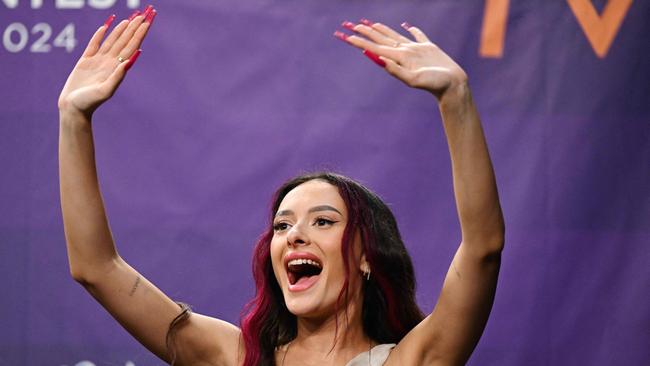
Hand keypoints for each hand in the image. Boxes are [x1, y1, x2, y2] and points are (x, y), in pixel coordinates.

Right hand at [58, 7, 156, 117]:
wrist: (73, 108)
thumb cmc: (89, 103)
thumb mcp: (105, 91)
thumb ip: (117, 77)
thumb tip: (128, 62)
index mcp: (117, 68)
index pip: (132, 47)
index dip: (139, 34)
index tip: (147, 23)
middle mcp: (110, 63)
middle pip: (125, 41)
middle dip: (134, 28)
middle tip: (144, 15)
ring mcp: (98, 61)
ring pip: (112, 41)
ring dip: (121, 30)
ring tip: (130, 19)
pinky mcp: (85, 61)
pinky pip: (94, 44)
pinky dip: (100, 34)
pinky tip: (107, 26)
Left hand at [335, 20, 467, 99]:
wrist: (453, 87)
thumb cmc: (435, 84)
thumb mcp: (413, 80)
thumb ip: (396, 70)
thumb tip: (378, 59)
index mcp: (398, 58)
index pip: (373, 47)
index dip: (358, 40)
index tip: (344, 34)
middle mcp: (403, 53)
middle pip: (378, 39)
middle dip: (363, 32)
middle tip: (347, 24)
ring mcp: (415, 50)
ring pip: (393, 35)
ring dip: (380, 29)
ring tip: (369, 23)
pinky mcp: (429, 47)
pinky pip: (417, 35)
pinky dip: (411, 29)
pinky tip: (405, 25)